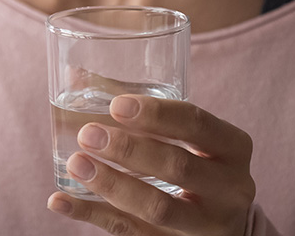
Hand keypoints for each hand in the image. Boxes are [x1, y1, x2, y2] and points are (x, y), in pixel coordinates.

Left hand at [47, 94, 254, 234]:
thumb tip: (72, 74)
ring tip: (77, 163)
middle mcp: (228, 188)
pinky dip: (91, 215)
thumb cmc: (199, 162)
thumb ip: (140, 109)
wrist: (225, 225)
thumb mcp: (190, 137)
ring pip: (157, 208)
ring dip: (111, 185)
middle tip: (88, 134)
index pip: (196, 124)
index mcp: (233, 148)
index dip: (156, 113)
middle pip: (178, 166)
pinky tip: (61, 200)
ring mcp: (205, 225)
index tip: (116, 105)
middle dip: (129, 149)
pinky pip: (131, 234)